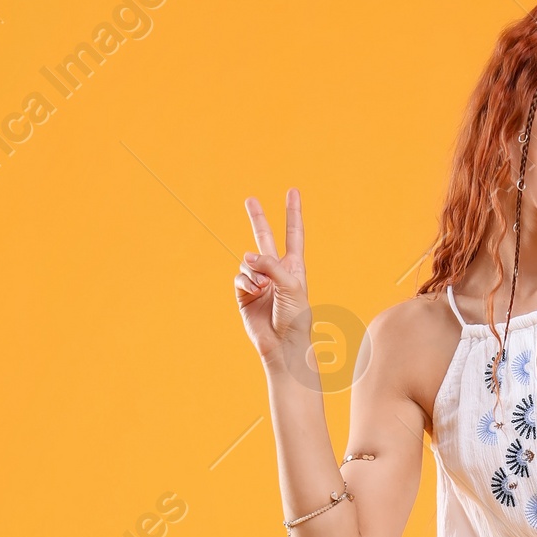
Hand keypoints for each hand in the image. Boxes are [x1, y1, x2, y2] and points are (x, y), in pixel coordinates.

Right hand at [236, 189, 313, 370]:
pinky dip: (246, 282)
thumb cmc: (296, 316)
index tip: (293, 192)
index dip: (293, 213)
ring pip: (248, 262)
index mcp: (294, 266)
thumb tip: (246, 257)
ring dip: (254, 272)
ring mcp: (259, 281)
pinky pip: (240, 277)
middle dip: (257, 219)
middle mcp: (275, 271)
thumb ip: (270, 265)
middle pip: (265, 238)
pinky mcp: (244, 294)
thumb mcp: (291, 285)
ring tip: (263, 287)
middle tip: (250, 199)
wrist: (284, 344)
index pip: (294, 233)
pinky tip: (255, 291)